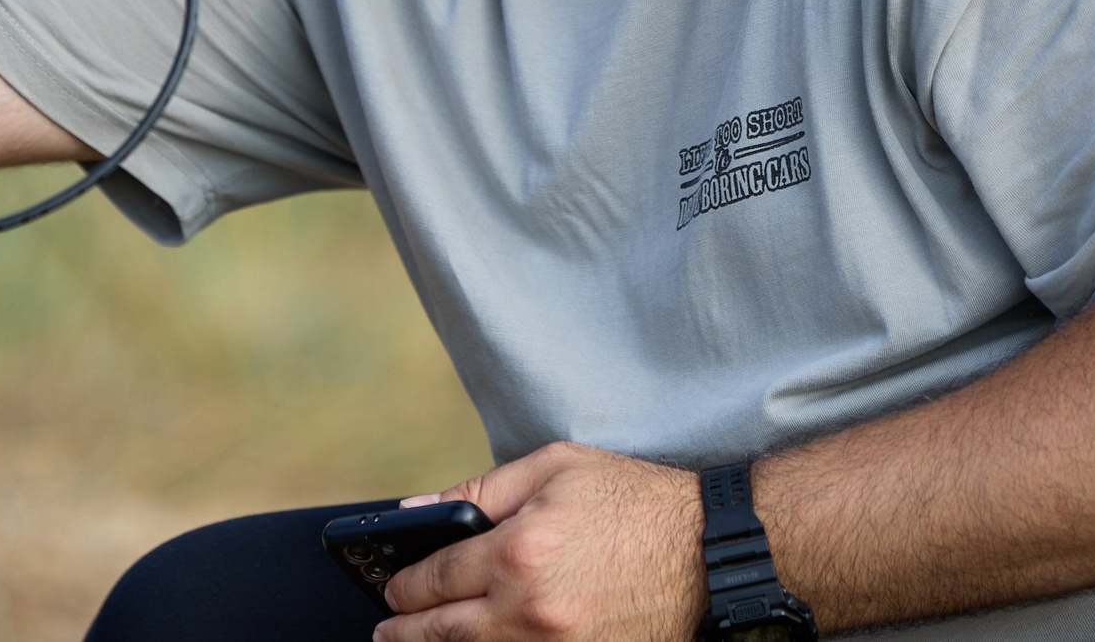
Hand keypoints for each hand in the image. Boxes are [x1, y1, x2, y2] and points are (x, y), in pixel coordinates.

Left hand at [377, 442, 703, 641]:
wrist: (708, 549)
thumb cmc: (631, 499)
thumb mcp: (552, 468)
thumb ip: (479, 491)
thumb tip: (419, 511)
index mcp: (518, 551)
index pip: (436, 579)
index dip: (404, 586)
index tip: (392, 589)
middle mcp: (532, 609)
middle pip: (446, 632)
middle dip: (408, 632)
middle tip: (386, 633)